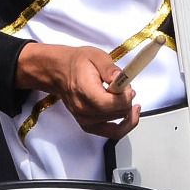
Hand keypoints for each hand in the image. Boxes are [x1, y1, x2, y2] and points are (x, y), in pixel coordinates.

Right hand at [16, 43, 138, 139]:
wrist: (60, 73)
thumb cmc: (76, 64)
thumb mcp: (96, 56)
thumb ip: (110, 69)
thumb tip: (122, 78)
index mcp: (85, 91)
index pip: (112, 103)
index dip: (126, 95)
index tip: (126, 84)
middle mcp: (83, 110)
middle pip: (117, 113)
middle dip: (127, 100)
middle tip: (124, 86)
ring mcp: (85, 120)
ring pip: (118, 123)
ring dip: (126, 110)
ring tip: (123, 95)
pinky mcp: (88, 126)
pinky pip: (112, 133)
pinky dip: (124, 125)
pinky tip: (129, 115)